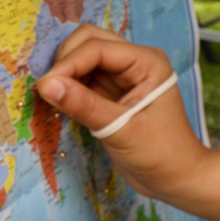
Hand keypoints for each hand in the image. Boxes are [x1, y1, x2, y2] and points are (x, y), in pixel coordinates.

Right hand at [36, 26, 219, 220]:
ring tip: (50, 98)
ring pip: (82, 58)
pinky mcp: (110, 92)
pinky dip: (68, 87)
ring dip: (64, 73)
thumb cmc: (160, 154)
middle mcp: (134, 61)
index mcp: (145, 61)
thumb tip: (45, 85)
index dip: (67, 64)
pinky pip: (82, 78)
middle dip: (64, 61)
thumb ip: (83, 105)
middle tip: (47, 90)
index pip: (97, 48)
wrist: (176, 179)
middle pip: (88, 41)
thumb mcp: (120, 130)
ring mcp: (121, 76)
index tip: (43, 88)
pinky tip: (60, 103)